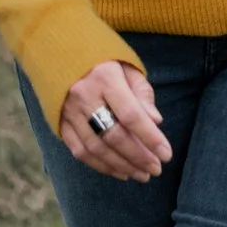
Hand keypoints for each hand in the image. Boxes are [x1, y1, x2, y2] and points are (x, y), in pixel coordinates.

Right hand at [59, 62, 171, 181]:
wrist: (60, 51)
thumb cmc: (103, 59)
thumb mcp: (127, 67)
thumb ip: (142, 94)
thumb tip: (155, 122)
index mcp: (105, 77)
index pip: (130, 115)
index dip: (150, 137)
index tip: (166, 154)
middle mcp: (84, 96)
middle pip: (113, 135)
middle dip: (138, 157)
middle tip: (156, 169)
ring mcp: (68, 111)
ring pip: (96, 148)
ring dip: (121, 166)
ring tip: (142, 174)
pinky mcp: (59, 123)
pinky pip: (80, 151)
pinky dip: (100, 166)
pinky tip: (120, 172)